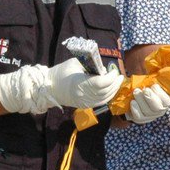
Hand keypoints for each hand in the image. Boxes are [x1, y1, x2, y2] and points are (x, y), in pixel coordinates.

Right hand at [0, 60, 123, 113]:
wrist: (49, 88)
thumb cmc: (61, 73)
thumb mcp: (75, 63)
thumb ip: (90, 64)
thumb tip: (104, 69)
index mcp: (79, 83)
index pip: (101, 82)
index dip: (110, 77)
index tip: (114, 70)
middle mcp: (83, 95)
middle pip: (105, 90)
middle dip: (114, 82)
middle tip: (119, 75)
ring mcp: (85, 102)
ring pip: (106, 97)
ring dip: (114, 89)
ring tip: (118, 81)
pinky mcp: (86, 105)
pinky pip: (102, 102)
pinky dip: (109, 95)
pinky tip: (112, 88)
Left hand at [125, 81, 169, 123]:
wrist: (134, 97)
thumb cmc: (145, 87)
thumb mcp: (151, 81)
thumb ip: (155, 77)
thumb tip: (160, 66)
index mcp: (165, 101)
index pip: (166, 100)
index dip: (160, 93)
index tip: (153, 85)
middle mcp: (161, 110)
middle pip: (158, 108)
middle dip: (150, 97)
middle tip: (144, 89)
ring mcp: (151, 116)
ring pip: (147, 111)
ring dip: (141, 100)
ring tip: (136, 92)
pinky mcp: (141, 120)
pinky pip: (139, 117)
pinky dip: (135, 108)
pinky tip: (132, 101)